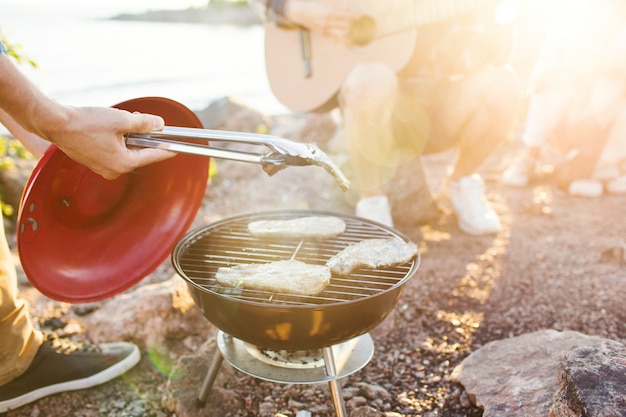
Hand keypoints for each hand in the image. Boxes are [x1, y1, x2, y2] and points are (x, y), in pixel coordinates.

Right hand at [41, 105, 173, 179]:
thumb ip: (144, 123)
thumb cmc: (86, 123)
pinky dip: (118, 139)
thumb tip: (159, 124)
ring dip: (129, 136)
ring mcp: (102, 168)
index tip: (178, 148)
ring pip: (126, 150)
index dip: (166, 150)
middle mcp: (113, 170)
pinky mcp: (94, 161)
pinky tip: (113, 126)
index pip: (152, 156)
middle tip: (145, 121)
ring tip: (125, 120)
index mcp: (123, 163)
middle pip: (138, 153)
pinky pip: (114, 150)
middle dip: (143, 137)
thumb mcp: (121, 120)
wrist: (55, 124)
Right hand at [285, 0, 361, 40]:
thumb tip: (350, 9)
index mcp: (329, 12)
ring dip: (346, 29)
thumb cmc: (315, 5)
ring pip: (342, 33)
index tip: (359, 14)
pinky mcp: (323, 34)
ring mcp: (325, 29)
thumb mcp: (327, 3)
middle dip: (350, 22)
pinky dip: (340, 37)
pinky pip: (335, 39)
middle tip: (352, 19)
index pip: (347, 15)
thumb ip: (339, 6)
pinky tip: (341, 33)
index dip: (355, 15)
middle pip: (346, 25)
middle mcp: (328, 22)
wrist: (301, 12)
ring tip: (346, 26)